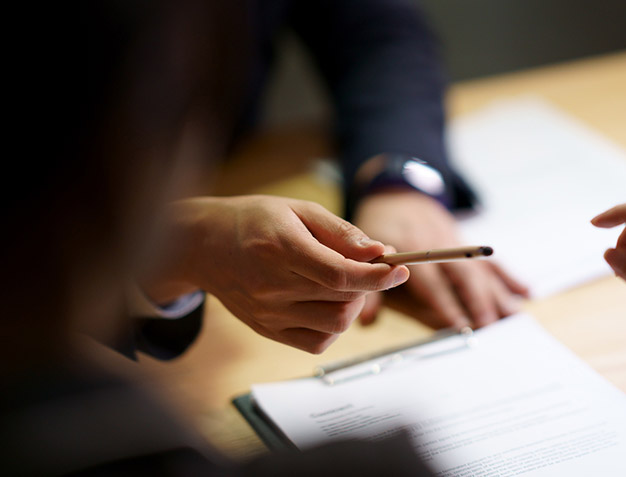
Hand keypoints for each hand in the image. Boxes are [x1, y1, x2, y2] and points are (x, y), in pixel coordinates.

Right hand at [140, 195, 408, 352]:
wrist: (202, 245)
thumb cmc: (253, 220)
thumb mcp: (298, 210)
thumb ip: (341, 232)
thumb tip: (379, 251)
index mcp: (281, 249)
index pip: (340, 274)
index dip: (377, 276)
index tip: (400, 270)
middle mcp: (272, 287)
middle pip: (342, 299)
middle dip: (368, 283)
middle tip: (365, 266)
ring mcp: (269, 313)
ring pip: (335, 325)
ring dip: (353, 305)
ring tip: (342, 283)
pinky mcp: (267, 330)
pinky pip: (316, 342)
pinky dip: (333, 326)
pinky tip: (327, 303)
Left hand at [352, 189, 528, 328]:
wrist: (396, 193)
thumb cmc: (379, 228)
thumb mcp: (364, 254)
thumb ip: (369, 288)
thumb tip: (365, 322)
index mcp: (411, 247)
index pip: (432, 281)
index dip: (445, 304)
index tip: (458, 325)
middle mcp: (438, 243)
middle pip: (462, 275)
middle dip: (477, 301)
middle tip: (489, 326)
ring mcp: (456, 241)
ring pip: (480, 269)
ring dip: (498, 293)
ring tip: (513, 316)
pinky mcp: (465, 241)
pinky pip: (489, 261)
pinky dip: (508, 276)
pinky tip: (525, 292)